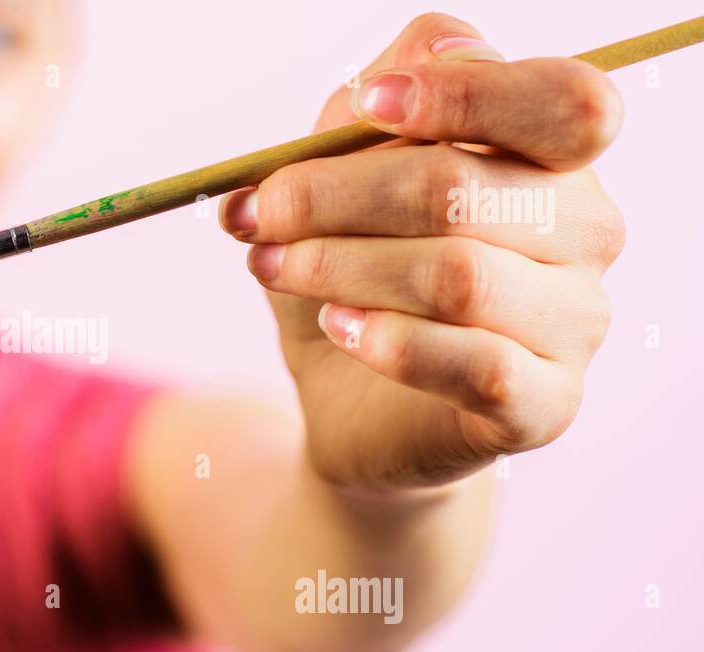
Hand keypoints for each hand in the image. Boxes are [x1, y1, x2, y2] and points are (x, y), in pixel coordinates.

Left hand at [220, 13, 623, 488]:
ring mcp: (576, 322)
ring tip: (273, 267)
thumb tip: (429, 56)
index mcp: (554, 158)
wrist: (350, 397)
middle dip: (333, 197)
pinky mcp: (545, 404)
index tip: (368, 108)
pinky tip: (338, 327)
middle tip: (256, 214)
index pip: (563, 104)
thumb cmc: (359, 267)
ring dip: (338, 266)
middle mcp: (585, 232)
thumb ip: (385, 96)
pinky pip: (476, 366)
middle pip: (464, 190)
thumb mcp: (350, 167)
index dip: (466, 96)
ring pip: (457, 276)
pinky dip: (388, 341)